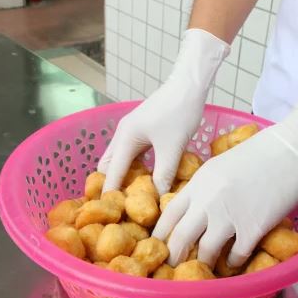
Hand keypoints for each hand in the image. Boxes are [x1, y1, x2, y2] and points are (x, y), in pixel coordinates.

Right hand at [98, 29, 229, 194]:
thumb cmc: (180, 113)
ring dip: (124, 174)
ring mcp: (132, 129)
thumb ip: (163, 174)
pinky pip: (132, 152)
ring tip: (132, 195)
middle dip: (112, 183)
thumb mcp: (172, 148)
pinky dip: (134, 165)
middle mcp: (123, 133)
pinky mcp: (143, 128)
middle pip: (109, 164)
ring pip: (120, 157)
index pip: (112, 172)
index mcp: (125, 138)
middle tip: (120, 205)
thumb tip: (158, 197)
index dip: (109, 192)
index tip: (108, 211)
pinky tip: (146, 175)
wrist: (189, 85)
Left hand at [152, 87, 297, 267]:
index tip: (158, 245)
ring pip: (206, 251)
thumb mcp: (219, 165)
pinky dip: (233, 262)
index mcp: (198, 182)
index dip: (160, 233)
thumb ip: (203, 187)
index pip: (168, 214)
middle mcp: (208, 201)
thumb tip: (193, 209)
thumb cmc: (258, 152)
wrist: (291, 150)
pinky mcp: (253, 228)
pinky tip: (234, 262)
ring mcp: (229, 216)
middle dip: (174, 257)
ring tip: (204, 269)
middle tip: (174, 267)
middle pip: (181, 238)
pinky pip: (236, 255)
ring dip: (204, 263)